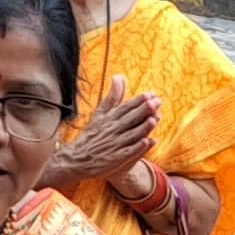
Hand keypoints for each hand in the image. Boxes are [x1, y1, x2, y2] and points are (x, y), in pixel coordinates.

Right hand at [44, 85, 161, 189]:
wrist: (77, 158)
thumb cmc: (92, 134)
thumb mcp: (101, 113)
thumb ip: (113, 96)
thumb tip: (119, 76)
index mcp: (109, 118)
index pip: (125, 107)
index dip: (138, 101)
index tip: (150, 94)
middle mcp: (112, 130)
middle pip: (130, 118)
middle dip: (143, 110)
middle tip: (157, 103)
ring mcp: (114, 144)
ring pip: (131, 134)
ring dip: (142, 127)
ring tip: (154, 120)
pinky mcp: (115, 158)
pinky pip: (127, 152)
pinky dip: (136, 147)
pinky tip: (146, 142)